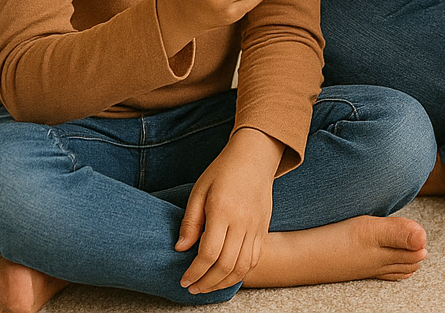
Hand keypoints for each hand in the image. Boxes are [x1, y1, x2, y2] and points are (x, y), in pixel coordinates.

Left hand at [175, 128, 282, 294]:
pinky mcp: (264, 228)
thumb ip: (190, 221)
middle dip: (207, 282)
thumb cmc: (224, 171)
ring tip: (207, 286)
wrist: (255, 156)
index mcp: (223, 211)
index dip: (194, 272)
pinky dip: (240, 272)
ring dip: (223, 282)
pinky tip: (226, 274)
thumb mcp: (199, 191)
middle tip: (192, 287)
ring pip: (243, 266)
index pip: (209, 253)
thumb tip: (181, 248)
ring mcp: (257, 226)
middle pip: (226, 265)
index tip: (184, 280)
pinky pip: (254, 258)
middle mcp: (243, 222)